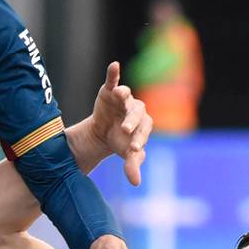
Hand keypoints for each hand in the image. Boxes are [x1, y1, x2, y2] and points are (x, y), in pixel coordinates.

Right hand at [89, 61, 151, 185]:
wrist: (104, 133)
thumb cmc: (121, 143)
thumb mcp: (126, 155)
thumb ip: (132, 166)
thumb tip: (135, 183)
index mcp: (144, 125)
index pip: (144, 132)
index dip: (139, 140)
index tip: (133, 150)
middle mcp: (136, 109)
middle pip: (136, 113)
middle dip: (132, 121)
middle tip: (125, 130)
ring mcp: (124, 100)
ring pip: (127, 96)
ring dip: (124, 95)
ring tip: (121, 95)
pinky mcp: (110, 91)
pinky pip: (114, 80)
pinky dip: (114, 73)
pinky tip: (114, 65)